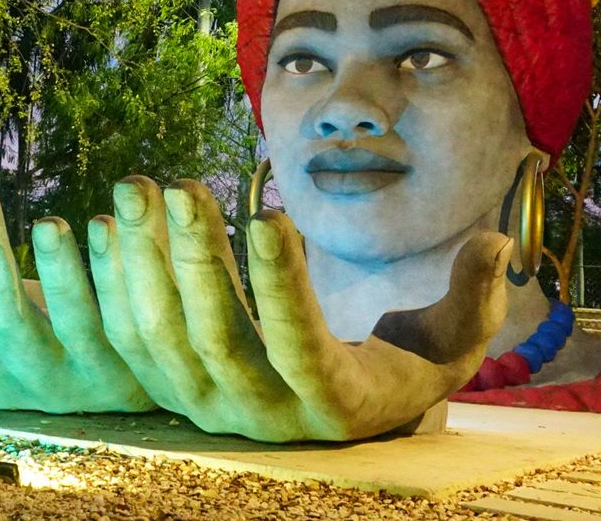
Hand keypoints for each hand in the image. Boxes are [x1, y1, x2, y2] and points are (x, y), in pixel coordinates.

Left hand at [89, 176, 510, 441]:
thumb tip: (495, 242)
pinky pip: (132, 339)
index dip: (283, 286)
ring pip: (164, 338)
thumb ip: (471, 295)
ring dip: (145, 262)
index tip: (270, 214)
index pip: (301, 346)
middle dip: (196, 260)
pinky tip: (105, 223)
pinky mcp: (171, 389)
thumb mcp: (451, 338)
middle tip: (180, 186)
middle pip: (218, 339)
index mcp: (334, 403)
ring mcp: (210, 404)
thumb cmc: (404, 363)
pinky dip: (115, 285)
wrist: (343, 413)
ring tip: (138, 187)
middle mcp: (263, 414)